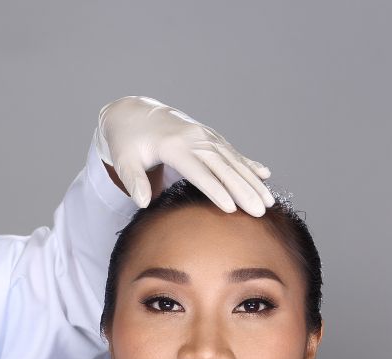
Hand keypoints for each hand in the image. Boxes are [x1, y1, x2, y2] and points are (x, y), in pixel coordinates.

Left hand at [93, 96, 274, 216]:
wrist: (133, 113)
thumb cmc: (127, 141)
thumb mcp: (123, 159)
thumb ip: (133, 180)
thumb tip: (142, 202)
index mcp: (174, 146)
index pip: (199, 172)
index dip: (215, 190)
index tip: (232, 208)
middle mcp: (194, 139)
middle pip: (223, 168)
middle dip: (243, 190)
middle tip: (260, 211)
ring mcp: (205, 136)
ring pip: (233, 161)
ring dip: (252, 181)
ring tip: (268, 200)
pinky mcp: (209, 137)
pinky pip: (233, 152)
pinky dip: (249, 164)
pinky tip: (265, 174)